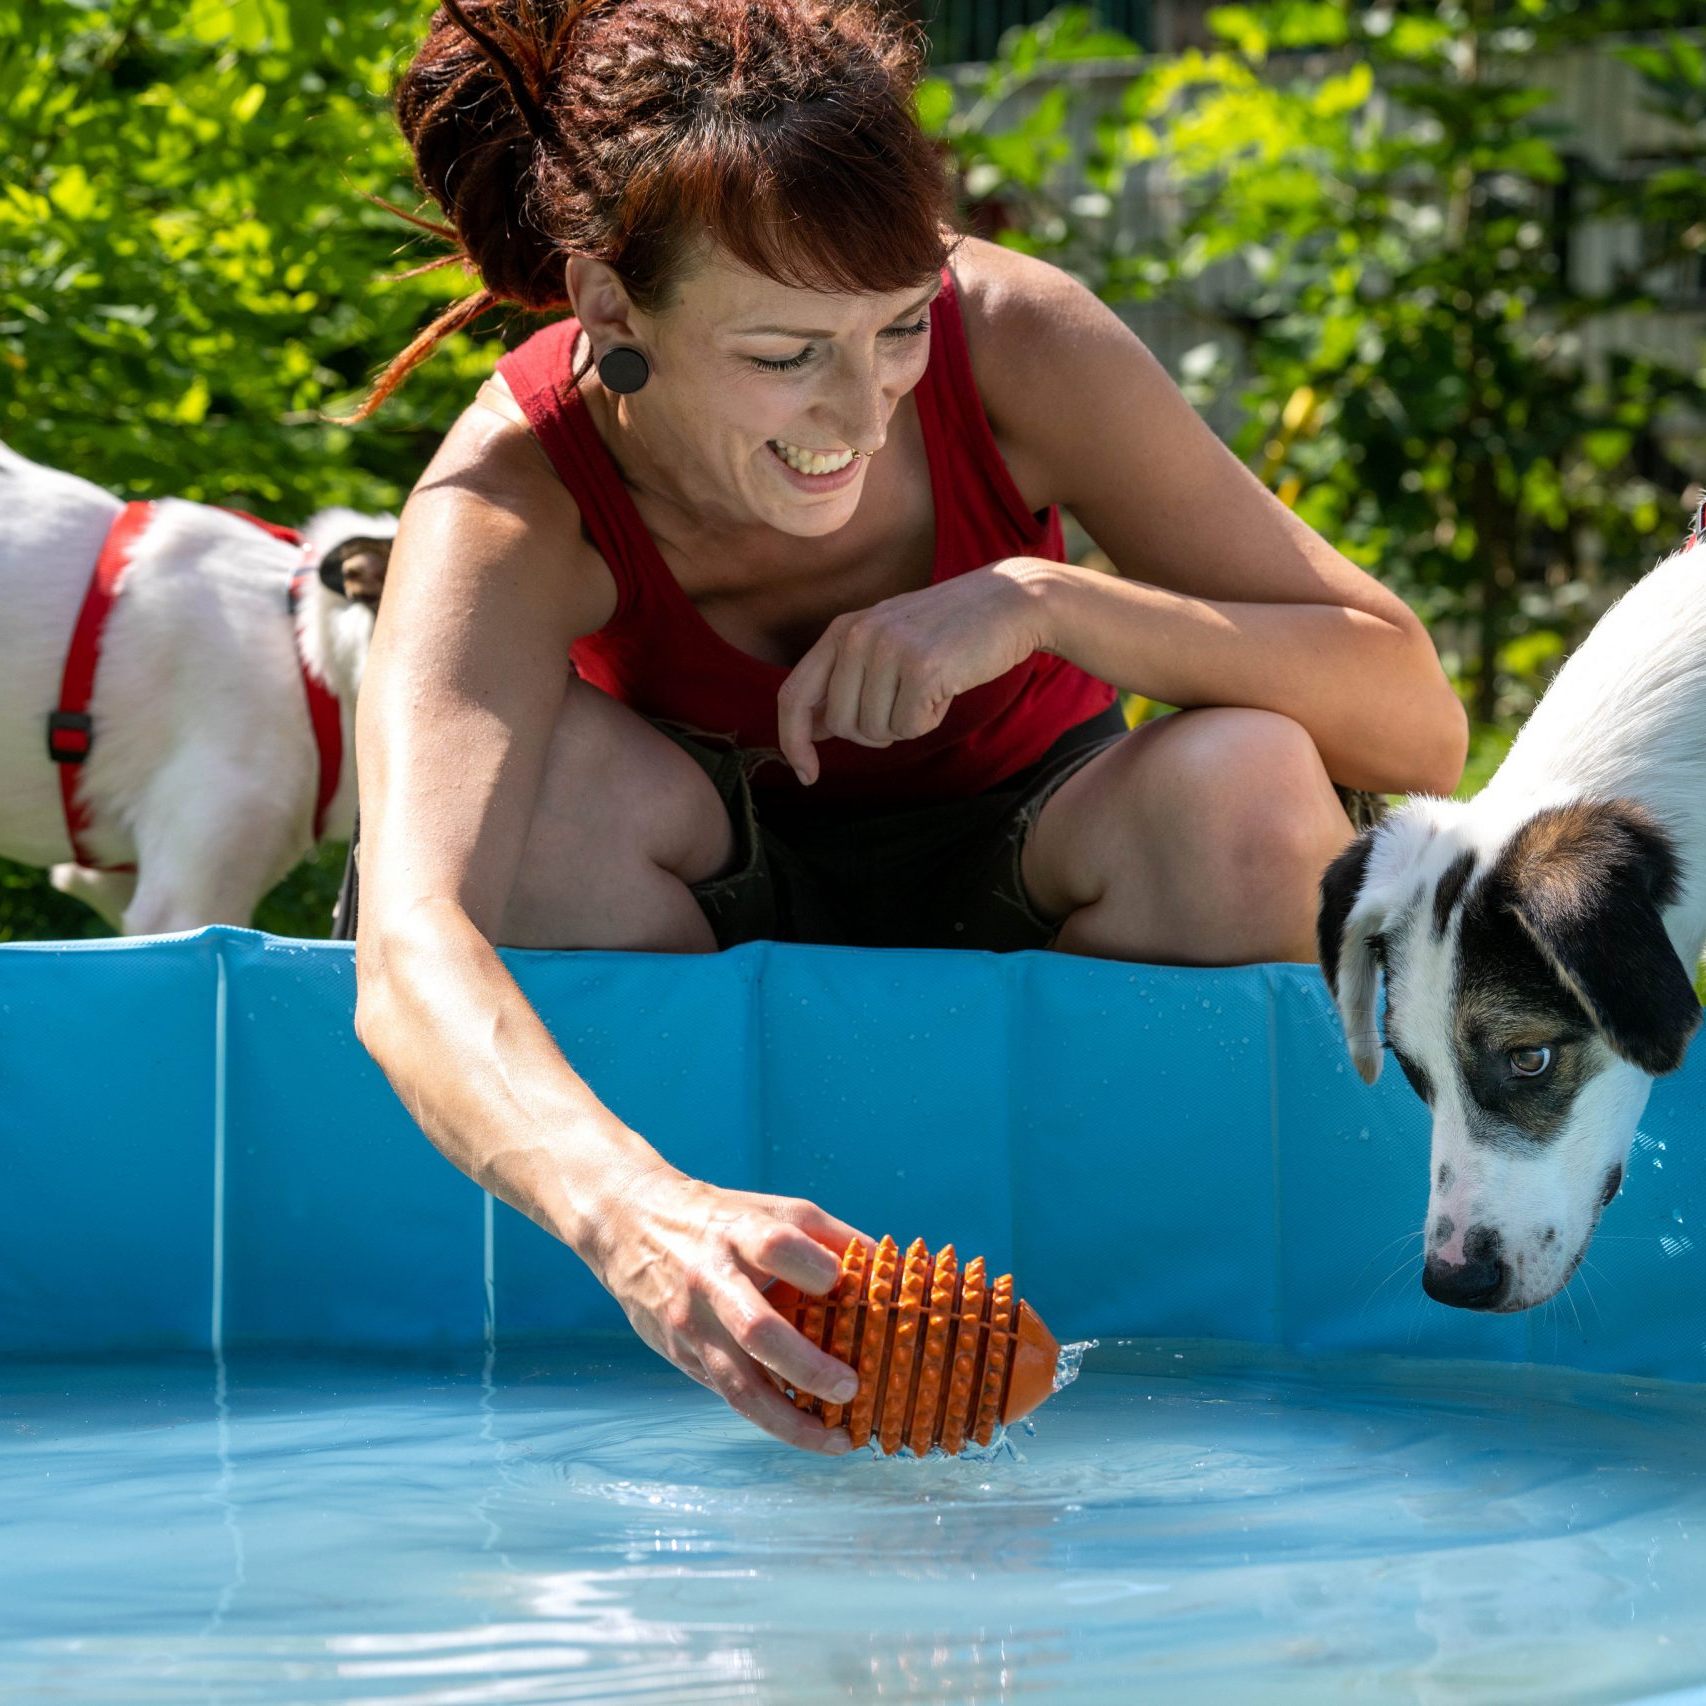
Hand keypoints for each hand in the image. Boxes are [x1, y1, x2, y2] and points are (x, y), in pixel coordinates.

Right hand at [593, 1165, 875, 1453]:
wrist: (630, 1224)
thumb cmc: (723, 1218)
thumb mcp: (773, 1209)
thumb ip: (832, 1235)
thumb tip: (894, 1268)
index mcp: (739, 1232)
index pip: (776, 1247)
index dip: (815, 1267)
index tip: (842, 1282)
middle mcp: (712, 1280)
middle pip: (758, 1329)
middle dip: (808, 1366)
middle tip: (852, 1387)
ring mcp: (692, 1324)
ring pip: (739, 1385)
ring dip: (791, 1422)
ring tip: (838, 1440)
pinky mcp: (682, 1355)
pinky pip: (730, 1394)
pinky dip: (771, 1417)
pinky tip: (807, 1429)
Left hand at [776, 560, 1051, 783]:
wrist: (1010, 602)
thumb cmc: (949, 630)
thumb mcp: (886, 642)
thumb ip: (846, 679)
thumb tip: (811, 731)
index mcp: (842, 630)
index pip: (794, 694)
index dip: (793, 741)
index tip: (806, 774)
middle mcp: (857, 636)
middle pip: (841, 724)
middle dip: (873, 732)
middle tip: (906, 705)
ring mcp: (889, 650)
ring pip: (876, 731)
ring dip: (906, 724)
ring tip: (930, 688)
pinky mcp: (922, 668)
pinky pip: (910, 727)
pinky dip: (931, 720)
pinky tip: (947, 689)